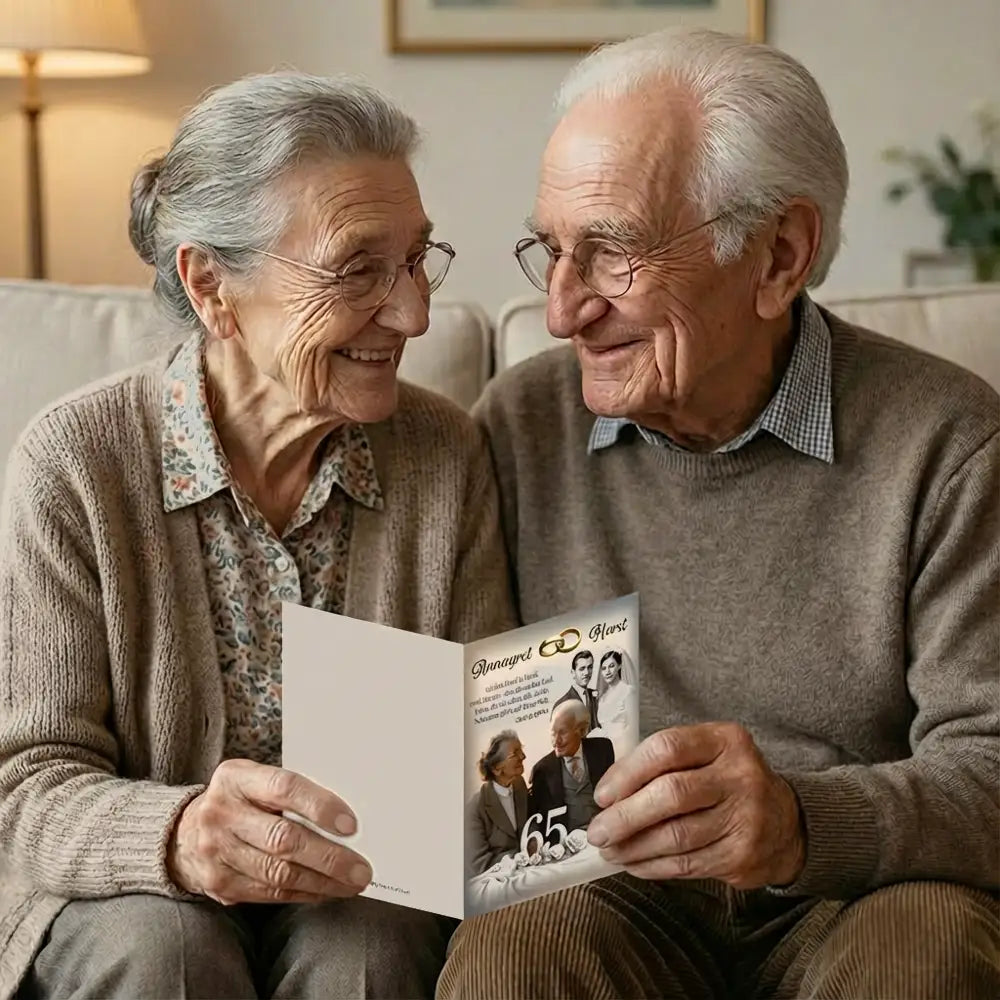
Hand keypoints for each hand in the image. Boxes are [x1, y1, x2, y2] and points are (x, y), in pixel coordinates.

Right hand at [167, 758, 371, 904]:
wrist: (183, 833)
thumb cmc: (240, 801)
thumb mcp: (255, 780)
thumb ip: (292, 791)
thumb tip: (347, 817)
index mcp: (236, 777)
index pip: (284, 787)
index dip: (319, 806)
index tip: (351, 825)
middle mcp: (221, 813)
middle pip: (283, 839)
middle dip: (329, 857)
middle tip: (361, 868)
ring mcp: (216, 852)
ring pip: (279, 873)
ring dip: (322, 882)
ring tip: (352, 883)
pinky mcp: (219, 884)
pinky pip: (270, 894)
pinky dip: (304, 893)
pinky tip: (326, 891)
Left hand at [586, 722, 805, 888]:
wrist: (787, 822)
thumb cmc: (729, 782)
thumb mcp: (708, 754)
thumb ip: (665, 762)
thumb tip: (609, 791)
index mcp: (725, 740)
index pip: (667, 748)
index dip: (627, 772)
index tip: (602, 795)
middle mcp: (740, 775)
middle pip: (670, 794)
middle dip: (625, 816)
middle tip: (598, 830)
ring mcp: (745, 817)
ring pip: (676, 835)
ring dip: (634, 846)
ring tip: (610, 850)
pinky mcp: (743, 855)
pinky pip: (687, 864)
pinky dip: (653, 866)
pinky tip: (635, 863)